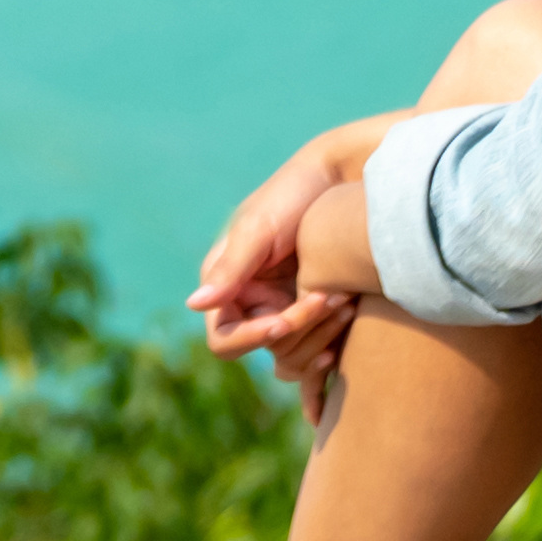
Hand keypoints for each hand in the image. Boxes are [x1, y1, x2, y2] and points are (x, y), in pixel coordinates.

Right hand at [190, 118, 392, 399]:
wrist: (349, 181)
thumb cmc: (296, 195)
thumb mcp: (259, 228)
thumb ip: (229, 267)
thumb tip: (192, 305)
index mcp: (229, 285)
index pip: (224, 339)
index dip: (251, 338)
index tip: (283, 324)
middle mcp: (254, 305)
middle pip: (267, 351)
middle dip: (300, 330)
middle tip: (333, 298)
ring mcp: (287, 312)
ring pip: (295, 359)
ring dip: (320, 338)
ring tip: (348, 303)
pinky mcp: (318, 318)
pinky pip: (316, 355)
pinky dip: (329, 353)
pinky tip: (343, 347)